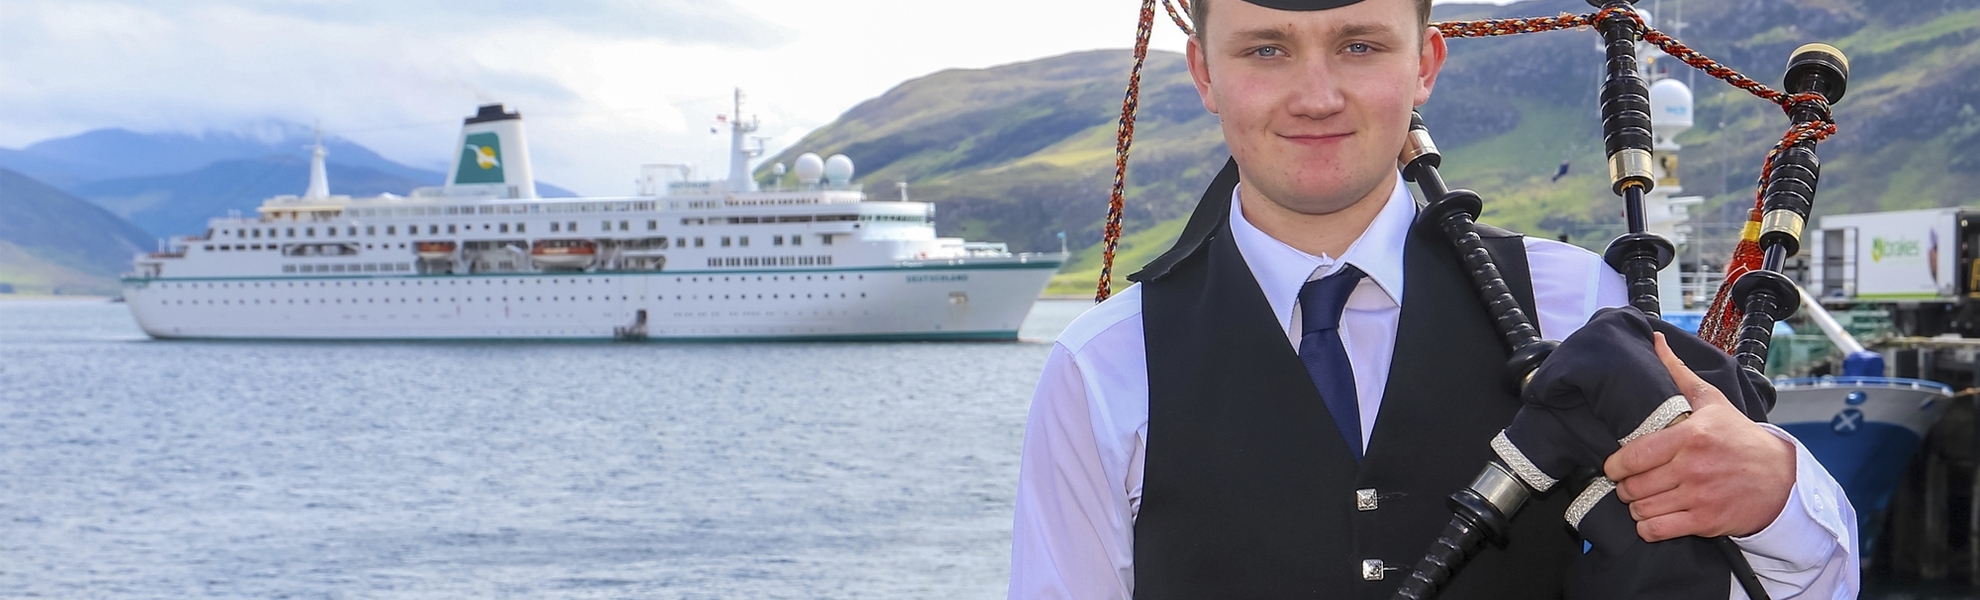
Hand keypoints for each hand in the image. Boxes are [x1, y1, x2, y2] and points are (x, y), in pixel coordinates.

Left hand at [1603, 332, 1795, 540]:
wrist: (1781, 479)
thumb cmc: (1739, 438)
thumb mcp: (1712, 401)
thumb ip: (1678, 373)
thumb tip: (1655, 339)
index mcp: (1689, 436)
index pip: (1631, 456)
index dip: (1615, 464)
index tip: (1617, 464)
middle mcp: (1692, 467)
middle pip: (1631, 486)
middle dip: (1624, 486)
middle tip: (1630, 482)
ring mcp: (1698, 497)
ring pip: (1640, 510)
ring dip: (1635, 507)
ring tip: (1643, 497)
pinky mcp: (1705, 522)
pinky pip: (1657, 530)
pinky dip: (1648, 527)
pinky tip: (1654, 516)